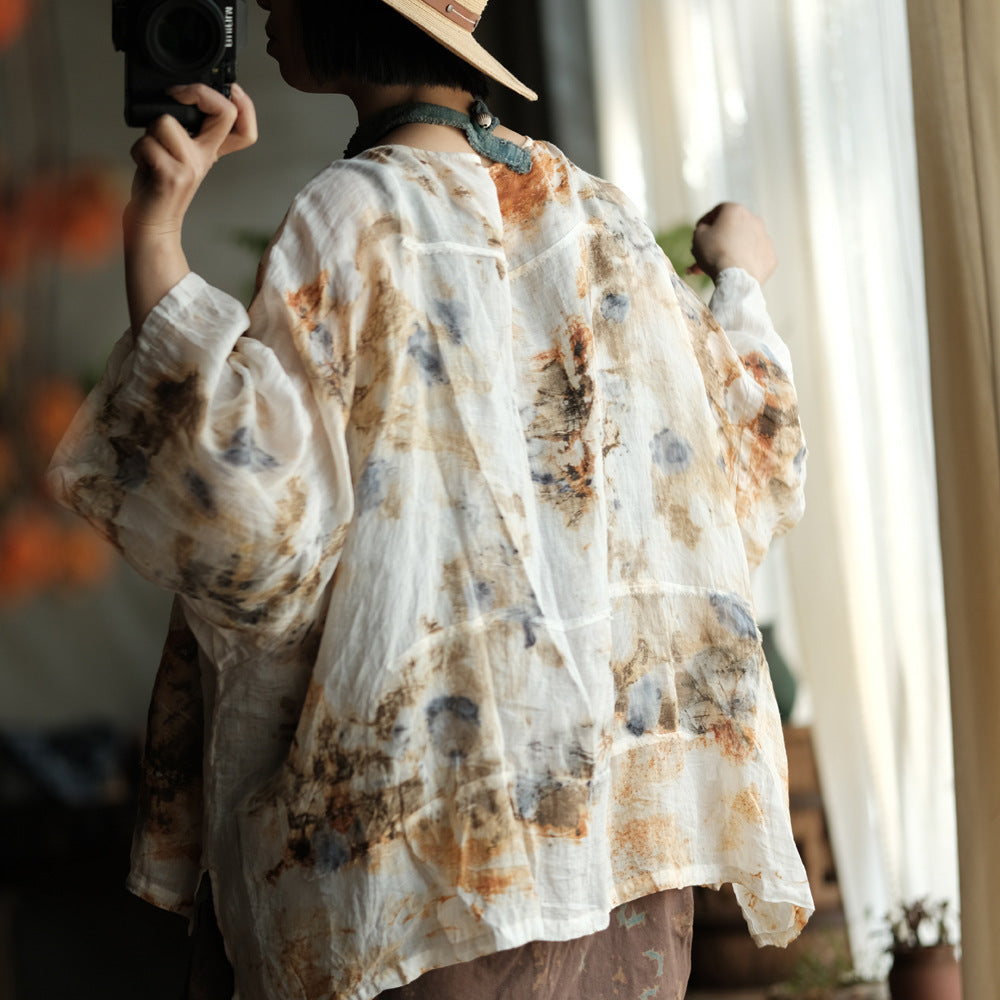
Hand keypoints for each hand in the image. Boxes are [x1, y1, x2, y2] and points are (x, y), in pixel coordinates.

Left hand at [125, 82, 257, 241]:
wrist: (153, 226)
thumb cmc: (158, 189)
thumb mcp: (178, 157)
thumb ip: (183, 132)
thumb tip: (174, 100)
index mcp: (209, 152)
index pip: (244, 129)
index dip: (243, 104)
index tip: (229, 89)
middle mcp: (205, 158)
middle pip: (225, 114)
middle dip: (200, 92)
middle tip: (177, 93)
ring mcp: (190, 168)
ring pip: (166, 122)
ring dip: (149, 133)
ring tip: (151, 152)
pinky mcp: (171, 176)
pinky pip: (147, 143)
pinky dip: (137, 150)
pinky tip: (144, 166)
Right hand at [689, 202, 776, 285]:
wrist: (736, 277)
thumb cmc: (715, 253)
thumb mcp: (697, 236)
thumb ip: (702, 228)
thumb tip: (706, 229)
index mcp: (735, 210)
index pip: (718, 210)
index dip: (707, 220)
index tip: (700, 231)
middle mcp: (754, 220)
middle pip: (733, 228)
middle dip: (720, 239)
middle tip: (707, 252)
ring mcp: (765, 238)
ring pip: (745, 243)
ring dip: (733, 250)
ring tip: (720, 266)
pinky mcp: (771, 257)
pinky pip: (755, 258)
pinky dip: (746, 262)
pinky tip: (735, 272)